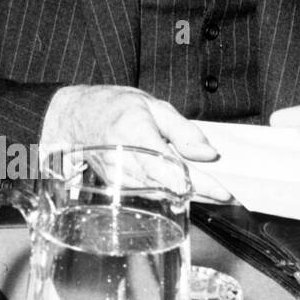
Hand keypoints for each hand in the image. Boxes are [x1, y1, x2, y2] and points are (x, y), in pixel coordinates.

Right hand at [42, 84, 231, 200]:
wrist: (76, 116)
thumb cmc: (115, 106)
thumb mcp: (152, 105)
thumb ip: (182, 130)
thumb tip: (208, 153)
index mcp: (133, 131)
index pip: (170, 165)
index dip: (198, 182)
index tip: (222, 192)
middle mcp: (122, 155)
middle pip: (167, 184)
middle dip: (198, 191)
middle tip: (224, 194)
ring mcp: (116, 173)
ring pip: (158, 192)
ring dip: (184, 194)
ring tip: (206, 191)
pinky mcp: (114, 183)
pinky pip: (146, 193)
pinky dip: (166, 192)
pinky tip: (179, 187)